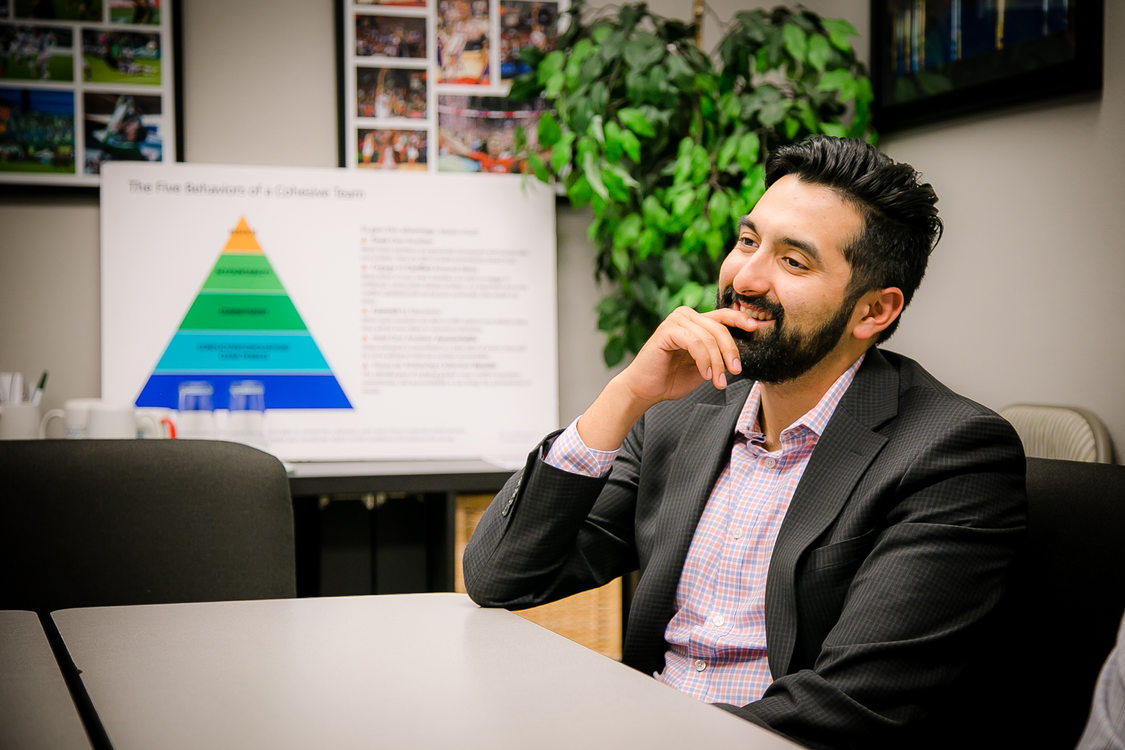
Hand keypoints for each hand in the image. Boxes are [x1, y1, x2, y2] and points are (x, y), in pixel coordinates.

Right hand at [575, 306, 760, 449]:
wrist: (646, 390)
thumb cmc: (673, 378)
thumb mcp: (704, 365)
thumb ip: (719, 354)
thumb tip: (745, 352)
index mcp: (696, 321)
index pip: (724, 316)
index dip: (741, 320)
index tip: (757, 328)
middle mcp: (686, 316)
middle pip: (719, 327)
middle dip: (731, 351)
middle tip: (735, 372)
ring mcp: (675, 321)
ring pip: (709, 336)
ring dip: (717, 362)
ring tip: (718, 381)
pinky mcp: (666, 331)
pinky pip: (695, 342)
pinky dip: (704, 359)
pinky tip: (705, 374)